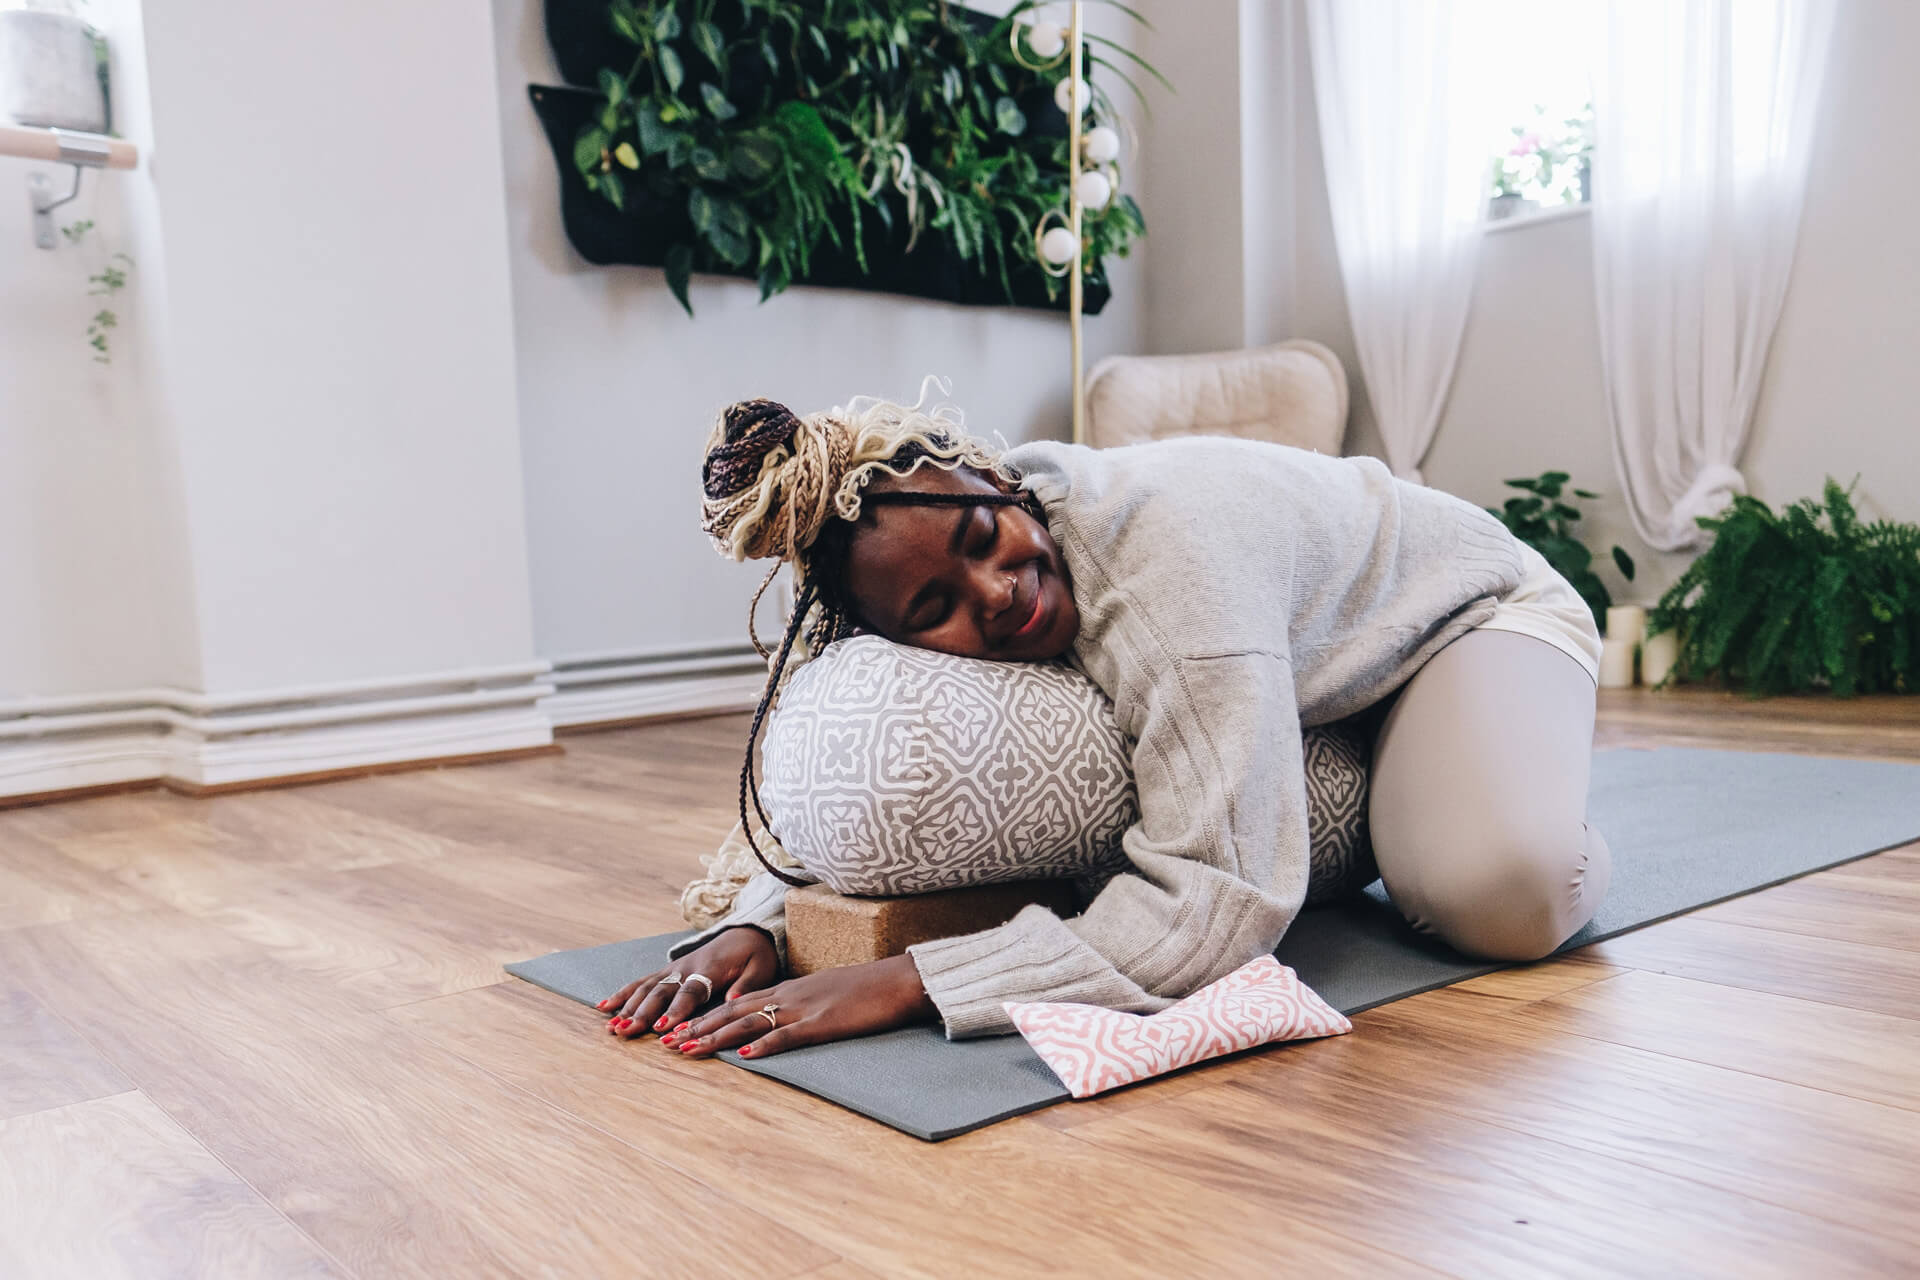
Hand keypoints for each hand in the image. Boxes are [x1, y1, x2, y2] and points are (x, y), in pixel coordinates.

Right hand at [599, 927, 777, 1038]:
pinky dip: (622, 994)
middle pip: (661, 991)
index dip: (676, 1009)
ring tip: (613, 1028)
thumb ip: (746, 984)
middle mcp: (687, 968)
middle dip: (643, 1013)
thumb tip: (731, 1001)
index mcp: (711, 968)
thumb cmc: (756, 955)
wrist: (746, 932)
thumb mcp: (762, 967)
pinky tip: (604, 1007)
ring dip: (628, 1008)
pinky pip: (641, 982)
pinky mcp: (668, 971)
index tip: (663, 1027)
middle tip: (627, 1032)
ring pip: (647, 988)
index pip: (691, 991)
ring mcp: (674, 968)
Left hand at [662, 953, 937, 1059]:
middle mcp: (789, 996)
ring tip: (688, 1049)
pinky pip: (788, 1035)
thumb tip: (783, 1022)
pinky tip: (745, 1056)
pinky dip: (764, 1045)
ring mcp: (805, 1008)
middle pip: (734, 1010)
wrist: (901, 979)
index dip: (707, 1016)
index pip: (738, 1001)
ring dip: (716, 1036)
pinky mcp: (824, 1022)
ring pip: (750, 1021)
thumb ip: (803, 1007)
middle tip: (668, 1042)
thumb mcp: (828, 994)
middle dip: (699, 1026)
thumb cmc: (869, 989)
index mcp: (790, 990)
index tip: (681, 1029)